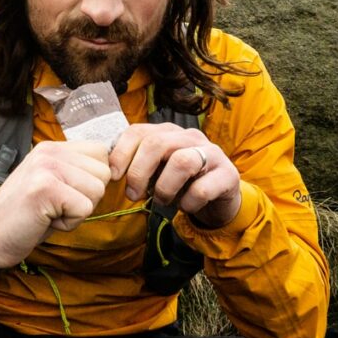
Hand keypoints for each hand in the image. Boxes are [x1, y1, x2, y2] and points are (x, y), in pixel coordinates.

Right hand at [0, 140, 110, 273]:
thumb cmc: (24, 215)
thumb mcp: (52, 183)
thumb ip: (76, 172)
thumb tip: (116, 169)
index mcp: (51, 147)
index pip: (101, 154)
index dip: (91, 181)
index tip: (64, 194)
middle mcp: (49, 151)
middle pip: (104, 174)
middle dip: (86, 198)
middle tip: (54, 206)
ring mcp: (45, 167)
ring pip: (97, 191)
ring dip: (77, 211)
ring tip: (49, 212)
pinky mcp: (44, 188)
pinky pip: (84, 208)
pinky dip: (68, 223)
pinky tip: (44, 220)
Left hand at [109, 123, 240, 228]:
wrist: (219, 198)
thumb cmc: (179, 182)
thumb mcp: (155, 170)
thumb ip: (136, 164)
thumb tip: (108, 171)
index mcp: (167, 132)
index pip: (138, 131)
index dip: (121, 152)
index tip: (113, 176)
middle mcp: (189, 137)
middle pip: (157, 144)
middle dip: (139, 172)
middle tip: (133, 195)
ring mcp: (212, 153)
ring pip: (182, 162)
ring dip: (164, 188)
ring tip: (161, 200)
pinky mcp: (228, 175)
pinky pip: (203, 188)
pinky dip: (188, 202)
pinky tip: (185, 206)